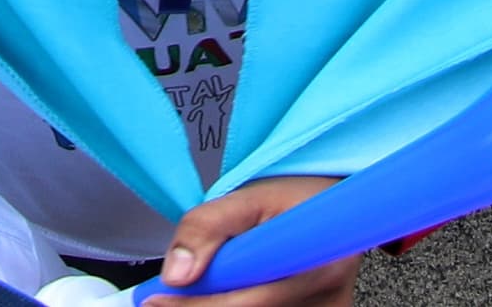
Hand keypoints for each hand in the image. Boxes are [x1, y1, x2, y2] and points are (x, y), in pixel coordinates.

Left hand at [154, 174, 358, 305]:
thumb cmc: (296, 197)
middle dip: (202, 306)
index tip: (154, 301)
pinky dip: (240, 305)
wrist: (337, 203)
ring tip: (218, 280)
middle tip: (171, 294)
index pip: (241, 303)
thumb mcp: (248, 196)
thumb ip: (207, 227)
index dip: (194, 306)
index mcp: (314, 267)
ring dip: (223, 303)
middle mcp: (327, 301)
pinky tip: (239, 292)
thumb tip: (176, 275)